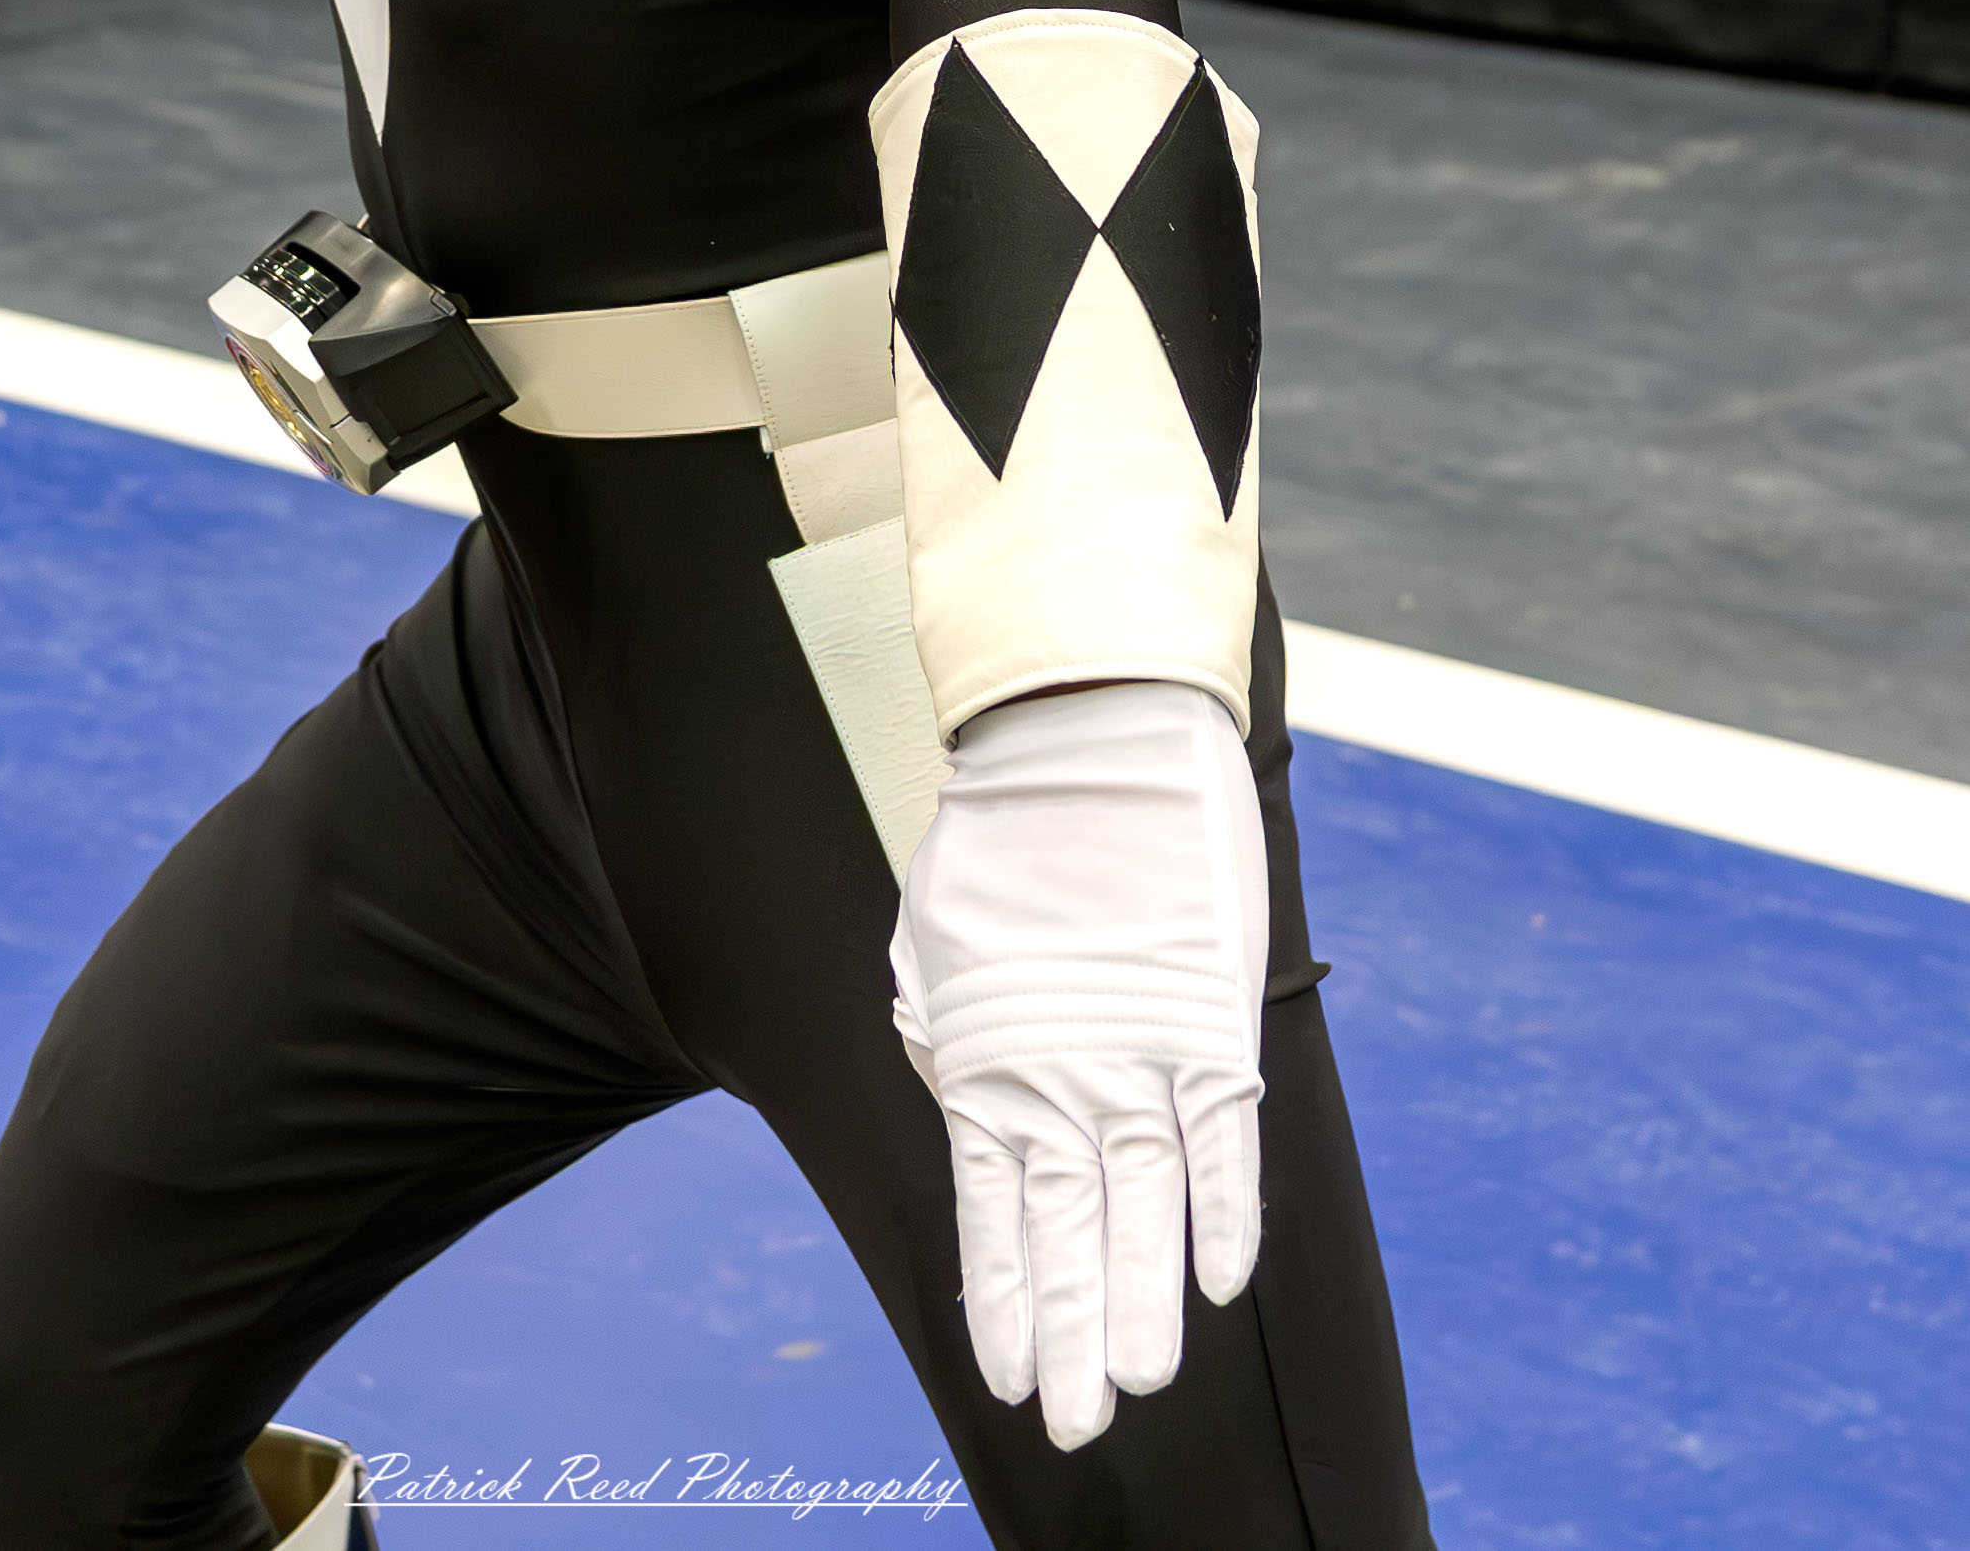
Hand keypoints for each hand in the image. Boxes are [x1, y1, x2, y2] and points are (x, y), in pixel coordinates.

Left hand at [892, 683, 1265, 1452]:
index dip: (1007, 1302)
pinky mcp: (1208, 1014)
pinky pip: (1222, 1134)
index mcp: (989, 1058)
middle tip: (1079, 1430)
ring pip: (1147, 1207)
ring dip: (1144, 1300)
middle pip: (1073, 1233)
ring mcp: (1142, 1049)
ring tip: (1141, 1385)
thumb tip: (955, 1097)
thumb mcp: (934, 938)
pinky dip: (1224, 1208)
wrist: (1087, 727)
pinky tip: (1221, 1282)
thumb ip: (945, 1033)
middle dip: (1076, 1338)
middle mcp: (1065, 1072)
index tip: (1014, 1383)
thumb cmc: (1002, 828)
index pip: (996, 1215)